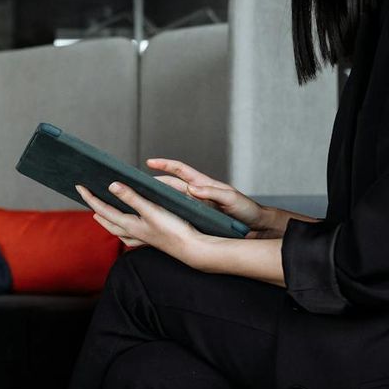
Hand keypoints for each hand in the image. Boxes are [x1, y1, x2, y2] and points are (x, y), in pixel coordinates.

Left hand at [76, 181, 210, 266]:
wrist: (192, 248)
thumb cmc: (173, 229)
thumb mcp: (151, 209)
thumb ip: (131, 197)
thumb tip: (111, 186)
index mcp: (129, 225)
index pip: (103, 209)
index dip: (90, 197)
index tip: (79, 186)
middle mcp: (132, 233)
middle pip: (107, 221)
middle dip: (95, 209)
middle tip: (87, 197)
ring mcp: (142, 238)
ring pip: (117, 230)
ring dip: (107, 221)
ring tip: (100, 215)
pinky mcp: (152, 240)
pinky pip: (130, 236)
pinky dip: (123, 231)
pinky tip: (127, 230)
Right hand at [144, 158, 283, 237]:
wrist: (255, 226)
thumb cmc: (246, 210)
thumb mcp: (231, 199)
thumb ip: (212, 193)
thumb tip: (192, 189)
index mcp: (203, 184)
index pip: (180, 170)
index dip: (165, 164)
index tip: (149, 162)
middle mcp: (197, 193)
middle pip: (169, 185)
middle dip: (152, 184)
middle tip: (133, 185)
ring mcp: (196, 206)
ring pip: (170, 201)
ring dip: (156, 201)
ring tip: (138, 203)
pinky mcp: (197, 218)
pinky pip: (177, 214)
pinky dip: (166, 215)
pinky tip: (156, 221)